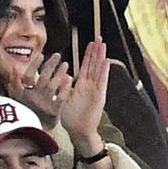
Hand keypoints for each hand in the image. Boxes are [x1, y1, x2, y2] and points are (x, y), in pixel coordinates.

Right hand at [5, 52, 70, 130]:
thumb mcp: (15, 100)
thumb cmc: (24, 114)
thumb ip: (15, 85)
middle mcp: (35, 97)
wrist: (29, 135)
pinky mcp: (54, 111)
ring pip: (53, 86)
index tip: (41, 55)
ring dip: (59, 74)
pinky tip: (70, 80)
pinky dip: (65, 88)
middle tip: (57, 55)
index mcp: (25, 93)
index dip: (35, 65)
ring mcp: (45, 104)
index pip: (29, 76)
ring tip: (66, 65)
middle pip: (43, 78)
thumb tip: (14, 69)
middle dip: (50, 65)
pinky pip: (60, 98)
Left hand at [60, 37, 108, 154]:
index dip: (88, 55)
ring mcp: (95, 90)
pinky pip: (101, 81)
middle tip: (99, 38)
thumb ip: (64, 87)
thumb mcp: (64, 99)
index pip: (85, 66)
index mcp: (81, 85)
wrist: (79, 130)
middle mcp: (90, 85)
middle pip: (93, 65)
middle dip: (96, 52)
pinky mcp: (99, 96)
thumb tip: (62, 76)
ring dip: (100, 57)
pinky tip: (105, 61)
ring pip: (98, 70)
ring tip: (103, 45)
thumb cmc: (71, 117)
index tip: (90, 43)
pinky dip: (103, 72)